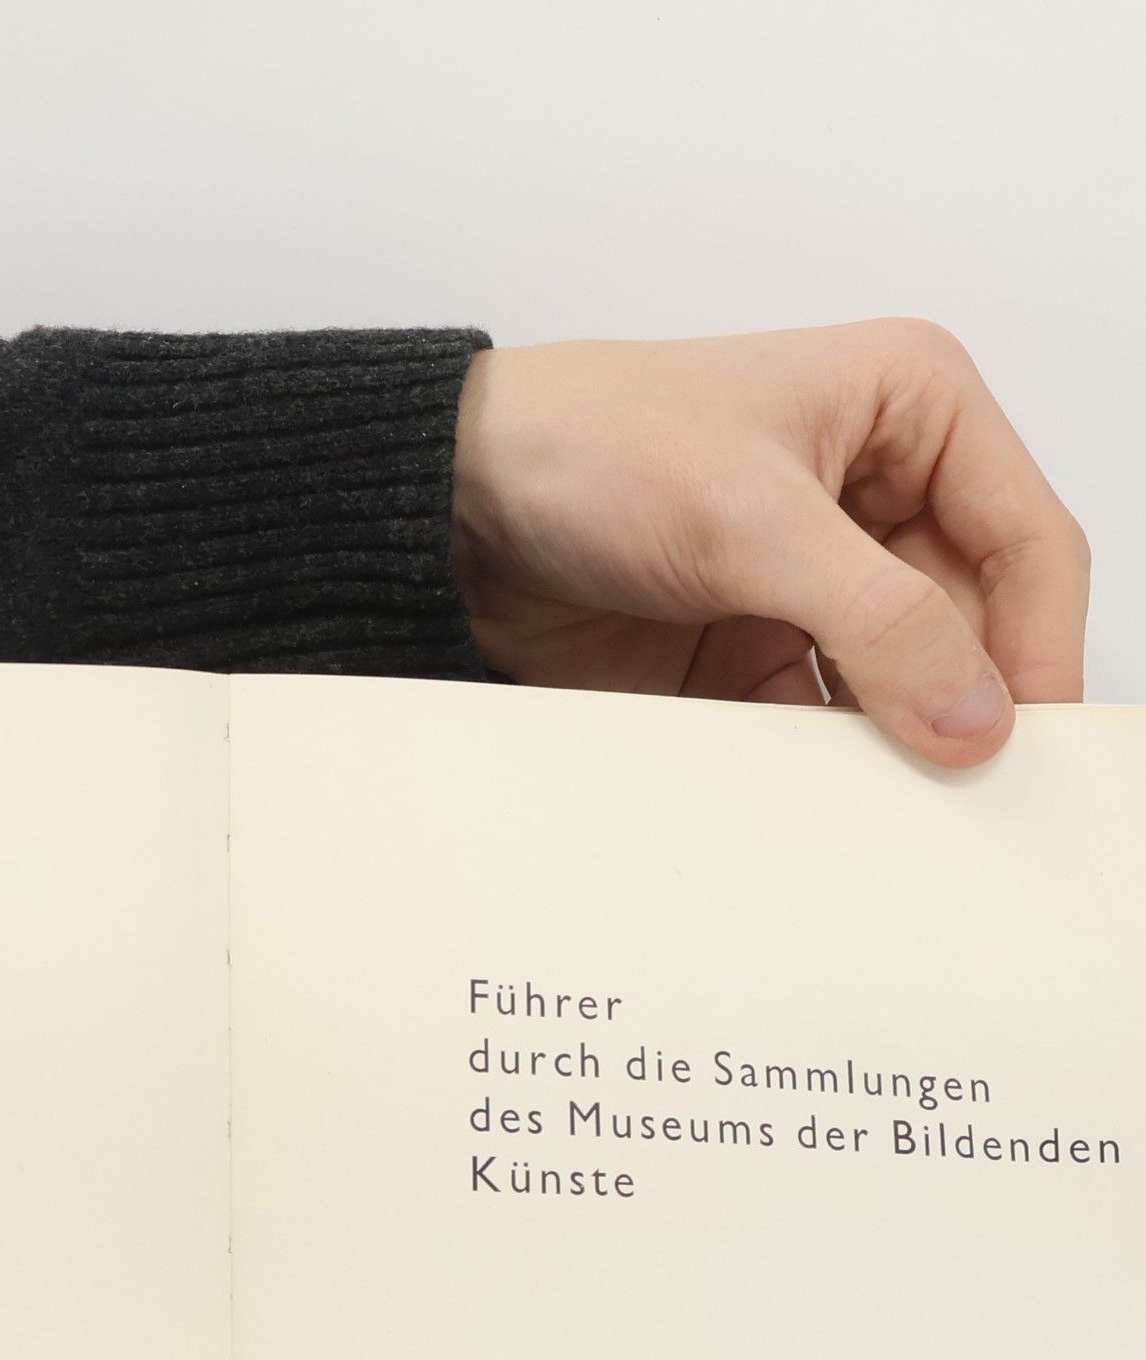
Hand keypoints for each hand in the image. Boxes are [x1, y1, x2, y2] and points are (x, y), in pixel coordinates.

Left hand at [450, 320, 1088, 765]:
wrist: (455, 504)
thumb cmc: (590, 445)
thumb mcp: (749, 522)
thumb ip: (878, 620)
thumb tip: (977, 714)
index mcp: (910, 409)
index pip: (1027, 541)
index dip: (1043, 644)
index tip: (1033, 740)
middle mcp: (876, 492)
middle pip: (973, 621)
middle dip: (971, 703)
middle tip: (970, 796)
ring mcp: (814, 576)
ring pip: (901, 678)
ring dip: (897, 739)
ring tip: (900, 810)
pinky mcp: (753, 641)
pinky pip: (819, 714)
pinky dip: (824, 759)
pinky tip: (822, 801)